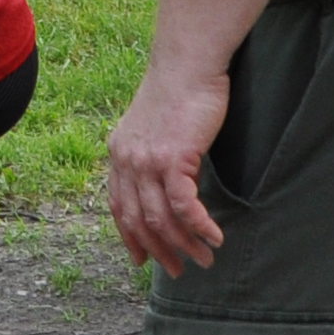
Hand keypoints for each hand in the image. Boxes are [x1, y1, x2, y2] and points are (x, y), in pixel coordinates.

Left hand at [103, 70, 232, 276]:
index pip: (119, 206)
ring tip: (205, 259)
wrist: (188, 64)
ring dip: (184, 245)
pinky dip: (199, 227)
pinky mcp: (172, 159)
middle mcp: (126, 161)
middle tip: (179, 270)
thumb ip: (153, 155)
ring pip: (161, 219)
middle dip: (159, 250)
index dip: (130, 237)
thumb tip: (166, 181)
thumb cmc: (180, 91)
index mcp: (119, 154)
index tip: (141, 259)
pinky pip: (184, 206)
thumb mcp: (156, 127)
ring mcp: (147, 161)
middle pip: (138, 220)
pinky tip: (215, 237)